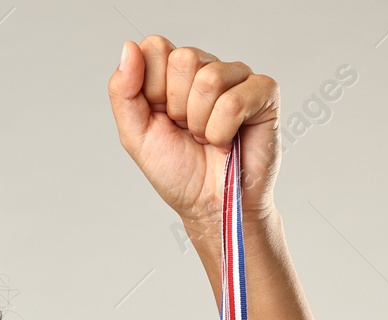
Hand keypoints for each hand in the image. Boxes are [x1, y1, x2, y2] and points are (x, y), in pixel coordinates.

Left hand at [107, 36, 280, 224]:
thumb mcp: (136, 135)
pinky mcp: (264, 92)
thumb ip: (123, 92)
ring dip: (201, 123)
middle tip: (187, 130)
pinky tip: (227, 140)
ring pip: (209, 79)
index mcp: (173, 73)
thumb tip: (129, 47)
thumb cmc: (178, 172)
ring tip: (206, 138)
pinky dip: (222, 131)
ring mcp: (238, 77)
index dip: (152, 89)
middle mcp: (206, 68)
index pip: (154, 48)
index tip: (161, 117)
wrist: (210, 205)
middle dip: (178, 107)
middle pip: (183, 59)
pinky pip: (234, 101)